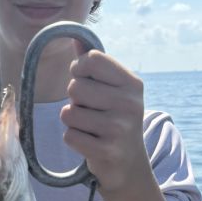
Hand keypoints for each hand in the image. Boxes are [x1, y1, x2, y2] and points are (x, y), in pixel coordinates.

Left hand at [60, 50, 149, 193]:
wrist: (129, 165)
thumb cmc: (114, 119)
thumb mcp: (112, 90)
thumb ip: (93, 64)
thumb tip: (75, 35)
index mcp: (132, 83)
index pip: (91, 60)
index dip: (78, 70)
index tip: (85, 81)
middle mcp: (130, 103)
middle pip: (75, 86)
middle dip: (75, 99)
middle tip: (91, 111)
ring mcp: (120, 128)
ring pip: (69, 112)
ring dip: (73, 121)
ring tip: (91, 127)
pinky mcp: (107, 151)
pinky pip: (70, 136)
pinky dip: (74, 140)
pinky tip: (90, 142)